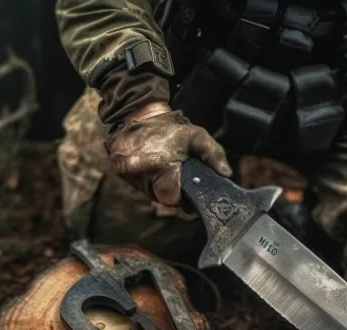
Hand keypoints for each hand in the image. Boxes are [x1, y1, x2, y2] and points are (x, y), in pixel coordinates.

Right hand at [105, 102, 231, 206]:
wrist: (136, 114)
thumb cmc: (168, 128)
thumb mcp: (196, 135)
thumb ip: (213, 154)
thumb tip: (226, 174)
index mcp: (160, 165)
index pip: (171, 199)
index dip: (182, 200)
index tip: (188, 194)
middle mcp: (141, 173)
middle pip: (162, 199)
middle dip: (172, 193)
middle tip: (178, 179)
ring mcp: (128, 174)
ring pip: (150, 194)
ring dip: (160, 187)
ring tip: (165, 170)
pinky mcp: (120, 173)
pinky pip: (140, 186)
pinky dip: (148, 181)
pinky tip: (154, 168)